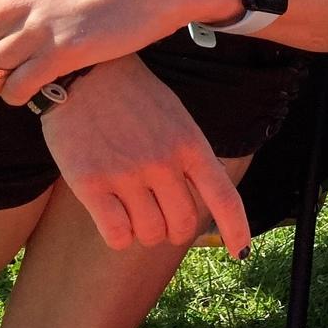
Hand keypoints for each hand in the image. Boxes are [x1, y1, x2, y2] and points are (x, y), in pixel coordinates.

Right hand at [40, 56, 251, 254]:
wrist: (86, 74)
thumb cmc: (134, 99)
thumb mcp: (177, 120)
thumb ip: (191, 159)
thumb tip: (204, 207)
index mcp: (191, 144)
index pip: (224, 197)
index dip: (236, 230)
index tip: (241, 253)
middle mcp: (164, 162)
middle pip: (183, 225)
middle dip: (173, 230)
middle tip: (159, 216)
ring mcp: (128, 173)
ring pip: (150, 234)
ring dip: (144, 232)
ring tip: (132, 209)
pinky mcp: (91, 183)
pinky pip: (117, 235)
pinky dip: (119, 236)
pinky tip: (113, 219)